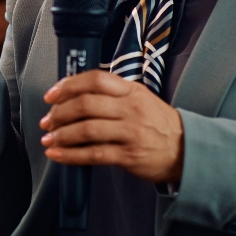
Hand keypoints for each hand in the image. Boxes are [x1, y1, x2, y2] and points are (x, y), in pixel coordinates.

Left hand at [40, 71, 183, 183]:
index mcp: (131, 90)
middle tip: (47, 121)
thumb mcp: (140, 98)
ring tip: (48, 138)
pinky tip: (57, 155)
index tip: (51, 95)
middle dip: (60, 113)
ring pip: (87, 129)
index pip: (95, 79)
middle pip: (86, 104)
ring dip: (61, 134)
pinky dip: (71, 155)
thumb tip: (74, 95)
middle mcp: (130, 109)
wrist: (187, 150)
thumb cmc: (158, 124)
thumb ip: (113, 94)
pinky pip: (94, 154)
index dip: (68, 85)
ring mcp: (130, 132)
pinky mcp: (129, 155)